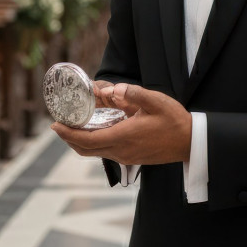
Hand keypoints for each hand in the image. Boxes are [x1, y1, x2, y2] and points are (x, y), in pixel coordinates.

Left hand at [51, 82, 191, 166]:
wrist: (190, 142)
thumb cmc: (174, 121)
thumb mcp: (156, 101)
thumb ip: (133, 93)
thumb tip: (111, 89)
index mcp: (124, 136)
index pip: (87, 140)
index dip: (68, 134)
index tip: (55, 125)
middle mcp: (121, 150)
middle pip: (85, 150)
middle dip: (69, 138)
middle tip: (59, 125)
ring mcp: (126, 156)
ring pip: (94, 153)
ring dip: (80, 142)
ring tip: (73, 127)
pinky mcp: (131, 157)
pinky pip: (105, 152)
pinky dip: (93, 144)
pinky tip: (95, 131)